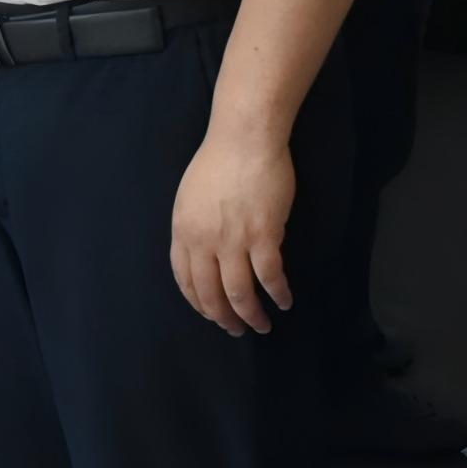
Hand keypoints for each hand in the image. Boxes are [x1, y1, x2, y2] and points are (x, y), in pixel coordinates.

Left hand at [169, 128, 296, 334]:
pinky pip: (270, 275)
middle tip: (236, 330)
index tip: (210, 314)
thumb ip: (193, 228)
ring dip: (252, 315)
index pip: (185, 280)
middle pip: (211, 294)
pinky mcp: (263, 234)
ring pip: (240, 293)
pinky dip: (278, 293)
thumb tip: (202, 256)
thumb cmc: (219, 161)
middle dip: (224, 318)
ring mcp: (234, 240)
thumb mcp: (190, 197)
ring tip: (262, 325)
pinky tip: (284, 301)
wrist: (245, 137)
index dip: (199, 303)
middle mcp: (204, 241)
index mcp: (183, 231)